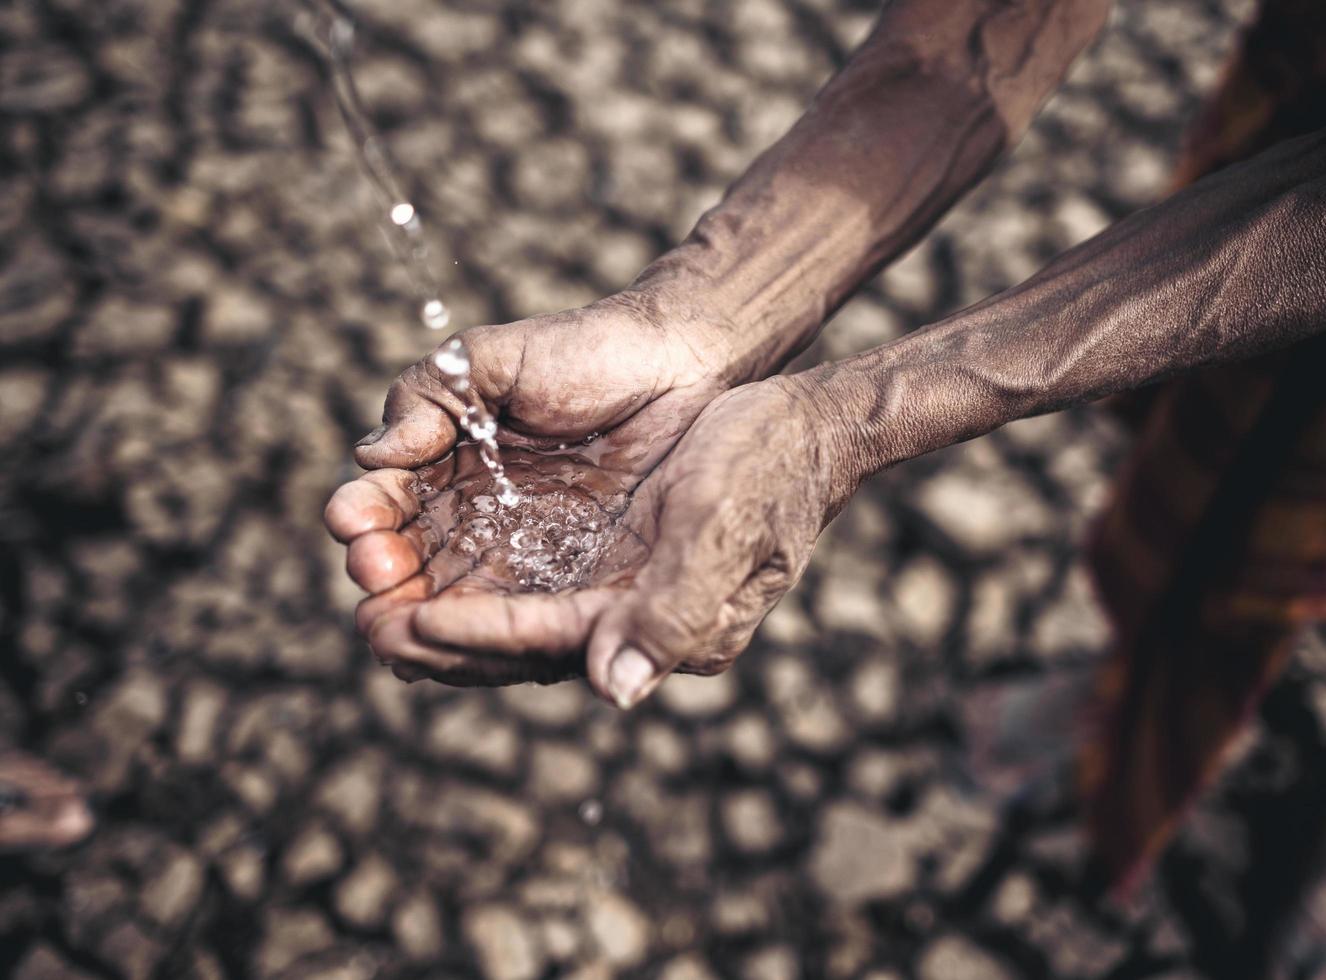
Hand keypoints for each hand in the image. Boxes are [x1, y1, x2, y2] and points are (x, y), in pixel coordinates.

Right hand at [327, 289, 738, 656]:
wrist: (679, 367)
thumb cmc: (584, 354)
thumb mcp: (490, 363)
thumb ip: (426, 399)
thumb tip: (370, 455)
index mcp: (445, 472)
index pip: (387, 509)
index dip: (364, 519)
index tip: (353, 521)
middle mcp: (474, 527)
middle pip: (411, 574)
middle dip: (382, 584)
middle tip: (374, 579)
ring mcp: (524, 563)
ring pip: (457, 613)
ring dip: (420, 627)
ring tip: (396, 633)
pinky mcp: (575, 590)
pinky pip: (526, 629)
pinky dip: (487, 647)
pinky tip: (461, 649)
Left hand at [362, 376, 853, 704]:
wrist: (801, 426)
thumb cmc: (767, 469)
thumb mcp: (722, 529)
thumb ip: (671, 614)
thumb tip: (613, 693)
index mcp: (659, 622)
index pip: (548, 642)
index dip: (476, 637)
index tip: (406, 626)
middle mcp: (631, 618)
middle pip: (518, 646)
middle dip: (440, 640)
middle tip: (366, 627)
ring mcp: (618, 586)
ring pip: (514, 615)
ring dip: (445, 611)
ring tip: (378, 598)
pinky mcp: (611, 554)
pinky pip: (528, 581)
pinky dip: (474, 579)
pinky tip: (433, 566)